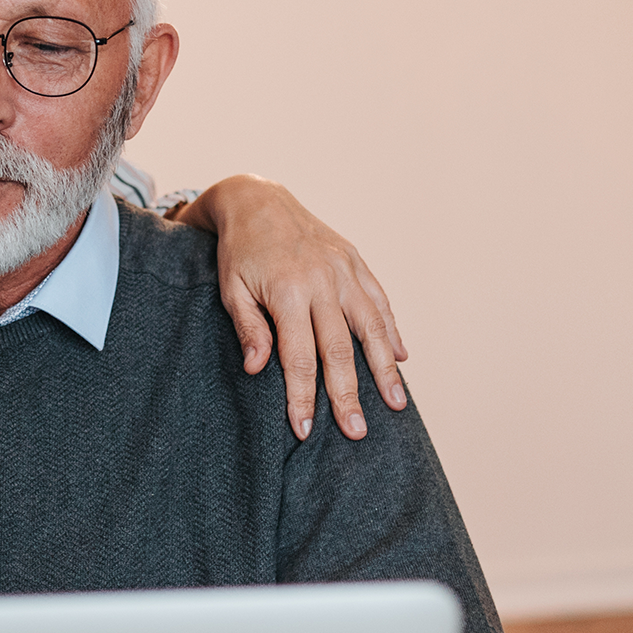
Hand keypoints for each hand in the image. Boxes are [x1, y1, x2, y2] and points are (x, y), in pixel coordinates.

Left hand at [179, 175, 409, 440]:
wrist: (258, 200)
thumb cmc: (240, 252)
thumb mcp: (231, 289)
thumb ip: (248, 328)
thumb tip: (258, 369)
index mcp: (287, 292)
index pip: (298, 357)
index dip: (302, 396)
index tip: (305, 430)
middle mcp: (322, 281)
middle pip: (340, 349)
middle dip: (348, 394)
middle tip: (357, 432)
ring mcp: (343, 270)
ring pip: (371, 326)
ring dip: (385, 368)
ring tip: (397, 404)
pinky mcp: (355, 261)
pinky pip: (379, 300)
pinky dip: (392, 330)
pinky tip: (401, 358)